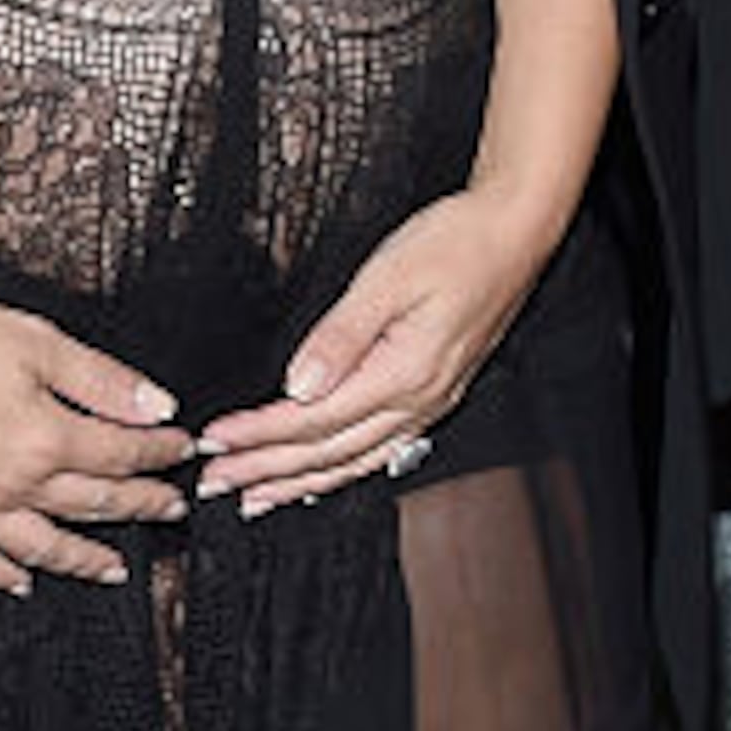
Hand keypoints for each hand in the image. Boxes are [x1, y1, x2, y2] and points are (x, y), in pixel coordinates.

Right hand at [0, 278, 195, 593]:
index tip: (182, 447)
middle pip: (92, 502)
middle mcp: (12, 483)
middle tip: (170, 508)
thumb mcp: (35, 341)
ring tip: (113, 570)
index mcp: (45, 438)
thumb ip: (99, 379)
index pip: (121, 452)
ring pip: (39, 545)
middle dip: (140, 505)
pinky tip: (19, 582)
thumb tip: (155, 405)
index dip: (159, 450)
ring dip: (82, 560)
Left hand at [194, 188, 550, 516]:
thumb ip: (340, 335)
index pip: (311, 420)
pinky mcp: (434, 396)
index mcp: (402, 373)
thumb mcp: (389, 277)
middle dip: (265, 470)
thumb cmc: (457, 243)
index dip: (257, 435)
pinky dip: (340, 472)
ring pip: (352, 461)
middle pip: (326, 451)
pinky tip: (319, 479)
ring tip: (254, 498)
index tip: (215, 441)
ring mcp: (429, 404)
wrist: (516, 233)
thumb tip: (297, 385)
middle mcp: (418, 401)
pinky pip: (378, 451)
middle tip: (213, 482)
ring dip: (298, 482)